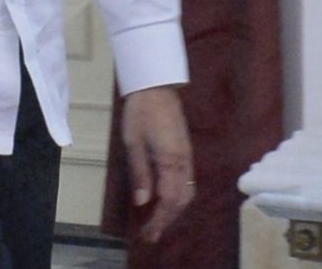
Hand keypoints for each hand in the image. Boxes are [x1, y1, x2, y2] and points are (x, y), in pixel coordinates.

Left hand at [122, 85, 194, 242]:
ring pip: (187, 192)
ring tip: (157, 220)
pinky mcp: (186, 151)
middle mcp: (184, 163)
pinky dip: (178, 196)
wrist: (156, 86)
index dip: (159, 221)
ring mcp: (188, 157)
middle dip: (167, 220)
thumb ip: (140, 173)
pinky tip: (166, 199)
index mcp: (171, 162)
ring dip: (174, 209)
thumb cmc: (140, 112)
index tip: (148, 235)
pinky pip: (187, 182)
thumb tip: (143, 203)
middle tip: (151, 233)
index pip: (168, 201)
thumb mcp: (133, 142)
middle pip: (182, 201)